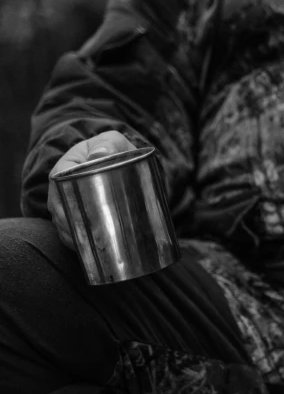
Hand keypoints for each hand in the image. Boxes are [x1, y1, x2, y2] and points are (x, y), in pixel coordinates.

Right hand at [48, 131, 136, 249]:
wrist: (117, 155)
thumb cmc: (113, 148)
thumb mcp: (112, 141)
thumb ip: (109, 144)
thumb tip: (99, 155)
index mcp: (66, 167)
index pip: (57, 186)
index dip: (61, 204)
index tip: (69, 218)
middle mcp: (63, 186)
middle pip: (59, 210)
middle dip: (67, 227)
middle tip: (81, 241)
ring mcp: (70, 199)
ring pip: (65, 221)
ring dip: (72, 237)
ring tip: (84, 251)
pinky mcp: (80, 210)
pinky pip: (73, 227)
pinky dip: (78, 240)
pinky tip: (85, 253)